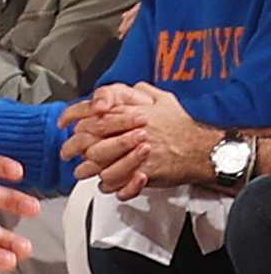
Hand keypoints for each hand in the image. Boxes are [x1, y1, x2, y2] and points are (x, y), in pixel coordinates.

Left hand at [63, 83, 205, 194]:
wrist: (207, 149)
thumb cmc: (185, 125)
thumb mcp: (165, 100)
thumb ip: (144, 92)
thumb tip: (133, 87)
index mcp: (135, 115)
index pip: (97, 118)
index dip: (79, 123)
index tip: (69, 128)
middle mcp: (134, 134)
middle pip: (95, 143)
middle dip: (77, 149)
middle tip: (67, 153)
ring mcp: (139, 155)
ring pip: (104, 166)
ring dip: (91, 170)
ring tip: (82, 172)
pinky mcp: (147, 173)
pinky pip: (122, 183)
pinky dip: (112, 186)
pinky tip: (107, 185)